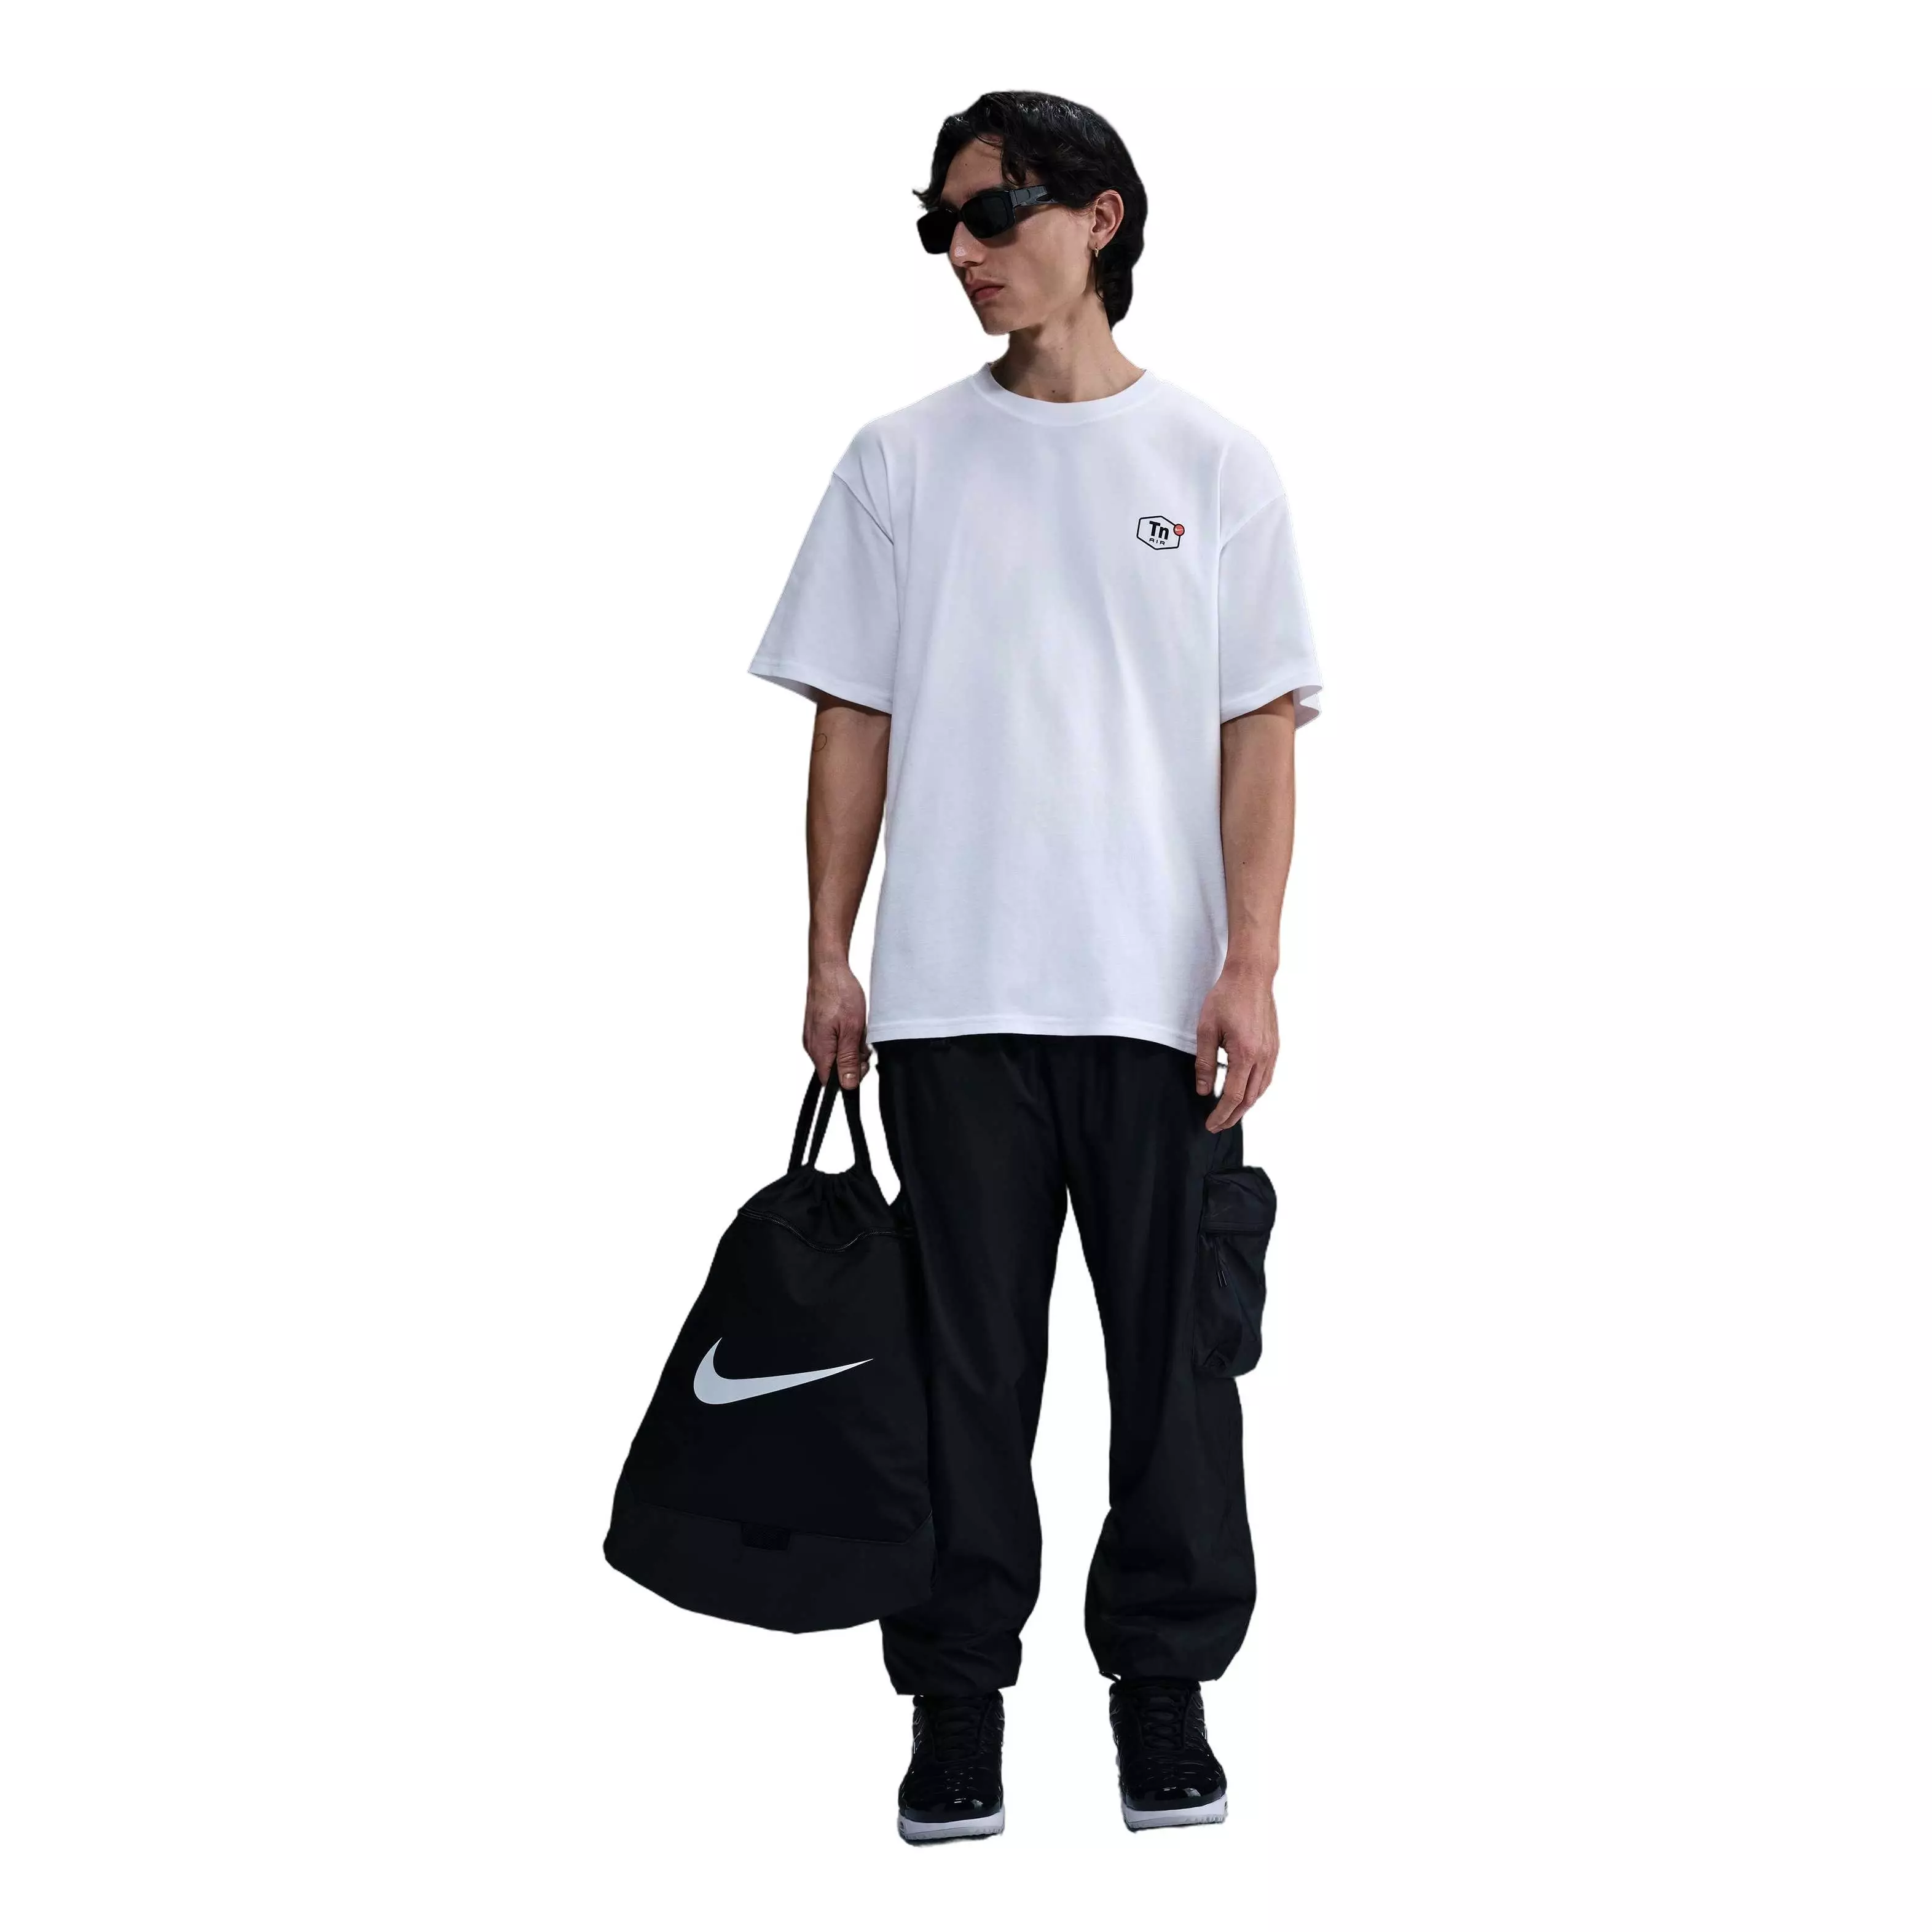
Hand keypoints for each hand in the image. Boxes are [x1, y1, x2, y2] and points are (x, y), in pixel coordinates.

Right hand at [804, 959, 870, 1087]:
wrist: (829, 969)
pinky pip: (833, 1042)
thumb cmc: (839, 993)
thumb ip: (848, 1060)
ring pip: (836, 1054)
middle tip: (862, 1040)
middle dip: (853, 1058)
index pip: (831, 1081)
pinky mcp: (818, 1029)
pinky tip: (850, 1023)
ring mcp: (814, 1037)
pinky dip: (845, 1036)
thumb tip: (848, 1085)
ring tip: (856, 1027)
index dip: (849, 1077)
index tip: (861, 1061)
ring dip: (850, 1046)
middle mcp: (813, 1046)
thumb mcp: (852, 1030)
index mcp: (819, 1050)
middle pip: (835, 1068)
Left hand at [1195, 963, 1278, 1131]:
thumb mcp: (1206, 1030)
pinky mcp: (1274, 1046)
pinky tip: (1245, 1093)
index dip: (1221, 1114)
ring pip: (1260, 1090)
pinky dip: (1255, 1092)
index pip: (1232, 1096)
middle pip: (1248, 1099)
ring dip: (1244, 1106)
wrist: (1251, 976)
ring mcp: (1271, 1052)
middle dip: (1232, 1117)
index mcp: (1244, 1054)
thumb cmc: (1226, 998)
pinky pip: (1266, 1078)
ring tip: (1229, 1114)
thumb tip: (1203, 1090)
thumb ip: (1204, 1063)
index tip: (1210, 1125)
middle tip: (1217, 1126)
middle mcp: (1262, 1057)